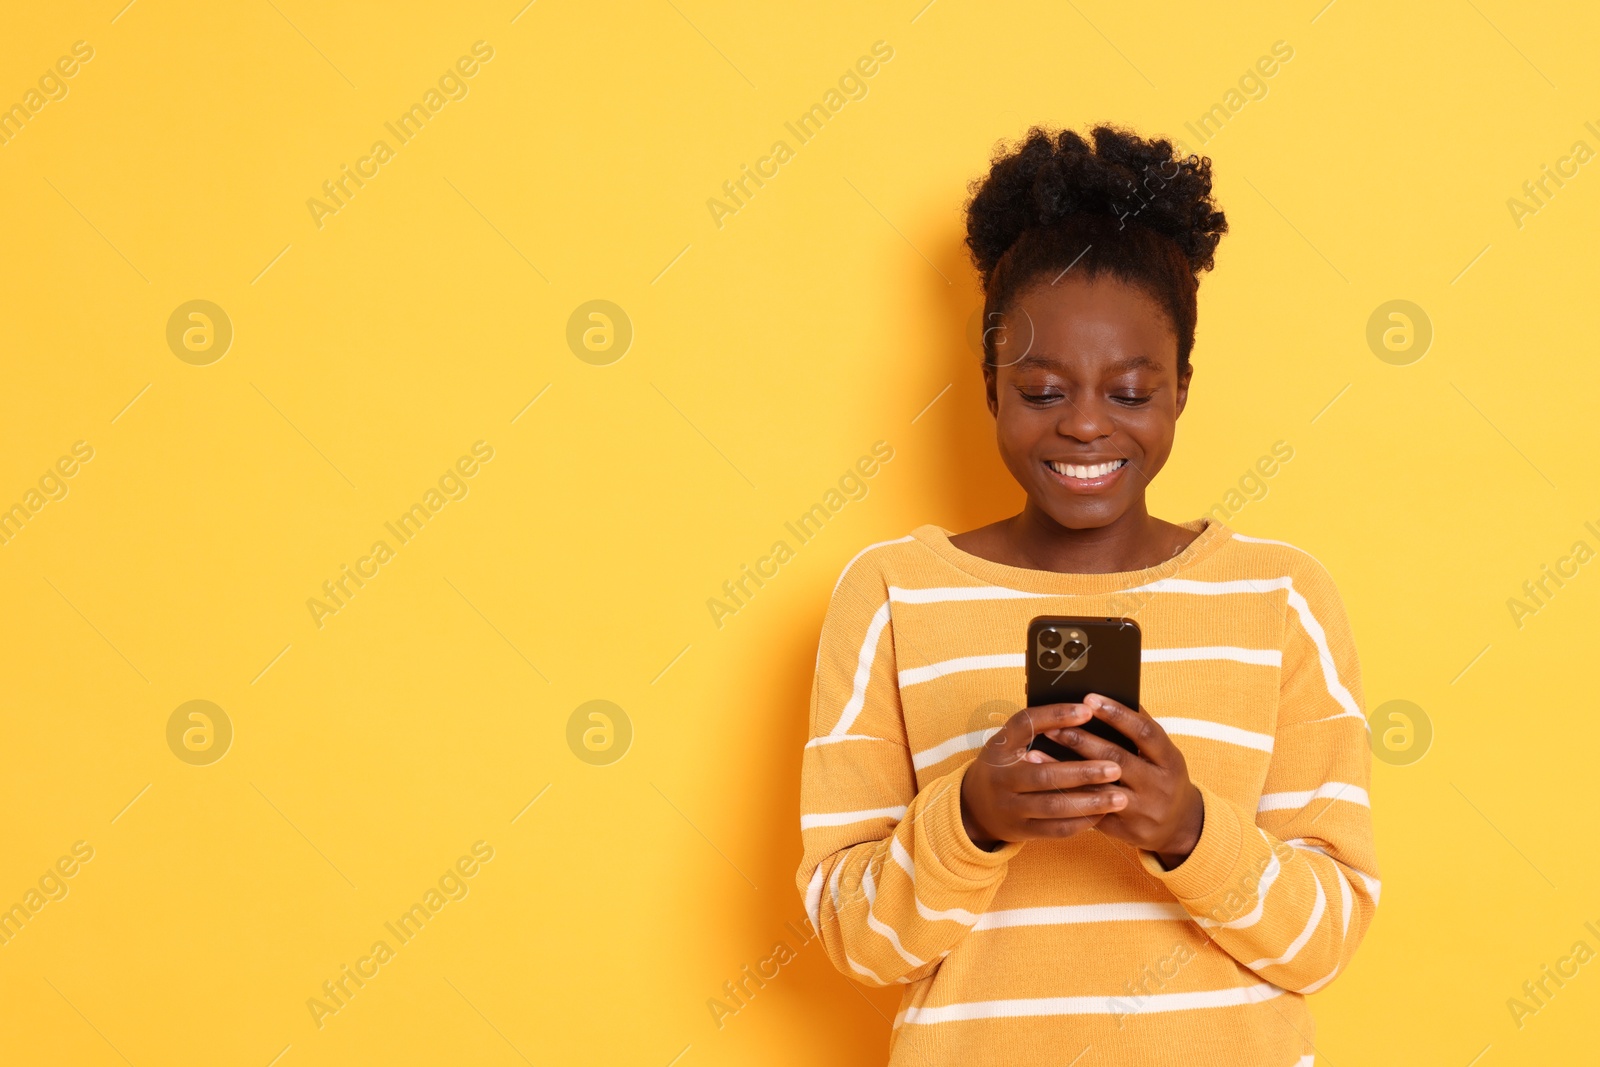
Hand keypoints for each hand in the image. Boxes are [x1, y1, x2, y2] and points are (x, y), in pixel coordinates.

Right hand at [959, 703, 1128, 849]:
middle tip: (1116, 768)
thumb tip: (1086, 711)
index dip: (1055, 715)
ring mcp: (1009, 807)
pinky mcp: (1021, 830)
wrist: (974, 806)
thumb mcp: (1010, 742)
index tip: (1087, 710)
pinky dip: (1081, 822)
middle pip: (1044, 775)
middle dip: (1083, 772)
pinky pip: (1055, 829)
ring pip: (1053, 806)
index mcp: (1000, 746)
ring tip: (1119, 797)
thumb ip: (1038, 730)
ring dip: (1089, 802)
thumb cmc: (1005, 765)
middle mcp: (1001, 777)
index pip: (1025, 724)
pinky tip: (1103, 814)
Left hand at [1034, 693, 1203, 868]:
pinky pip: (1090, 813)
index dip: (1117, 714)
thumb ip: (1140, 730)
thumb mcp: (1163, 754)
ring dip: (1064, 770)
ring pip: (1097, 789)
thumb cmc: (1163, 778)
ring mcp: (1141, 810)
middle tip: (1053, 726)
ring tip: (1035, 754)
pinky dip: (1066, 796)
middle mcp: (1158, 786)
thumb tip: (1108, 697)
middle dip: (1081, 741)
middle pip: (1116, 759)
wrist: (1180, 827)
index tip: (1089, 699)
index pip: (1144, 732)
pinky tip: (1044, 785)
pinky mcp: (1124, 830)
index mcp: (1170, 760)